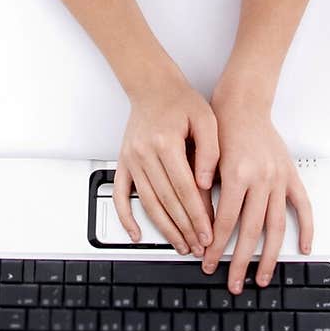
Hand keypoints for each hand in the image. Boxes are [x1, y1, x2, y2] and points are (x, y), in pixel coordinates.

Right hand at [114, 70, 217, 255]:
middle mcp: (144, 153)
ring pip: (147, 203)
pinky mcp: (123, 162)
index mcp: (165, 142)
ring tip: (180, 244)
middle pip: (167, 201)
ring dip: (164, 228)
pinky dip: (125, 217)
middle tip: (199, 245)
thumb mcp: (206, 119)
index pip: (185, 189)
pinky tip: (136, 233)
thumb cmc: (181, 101)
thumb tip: (205, 184)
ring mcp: (131, 160)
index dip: (198, 215)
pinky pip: (120, 194)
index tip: (209, 233)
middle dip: (185, 228)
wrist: (152, 86)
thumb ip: (209, 151)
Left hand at [201, 84, 312, 292]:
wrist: (242, 104)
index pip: (225, 223)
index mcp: (237, 175)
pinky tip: (302, 247)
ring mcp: (278, 179)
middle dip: (240, 262)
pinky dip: (305, 228)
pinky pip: (302, 206)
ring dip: (268, 256)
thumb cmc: (220, 128)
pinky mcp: (290, 175)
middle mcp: (261, 179)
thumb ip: (205, 192)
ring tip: (262, 277)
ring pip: (275, 226)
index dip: (216, 247)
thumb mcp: (206, 160)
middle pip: (250, 232)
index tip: (207, 263)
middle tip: (233, 283)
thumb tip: (200, 228)